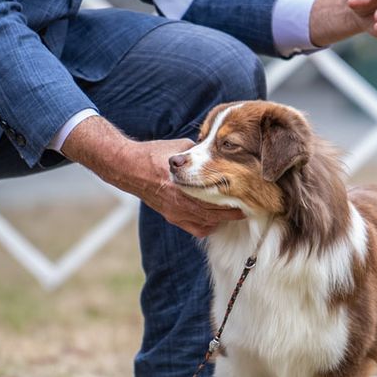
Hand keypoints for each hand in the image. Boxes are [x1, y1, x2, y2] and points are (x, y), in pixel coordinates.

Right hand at [61, 117, 242, 236]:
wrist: (128, 167)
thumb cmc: (155, 153)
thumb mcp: (181, 147)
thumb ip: (200, 152)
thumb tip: (218, 150)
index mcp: (183, 183)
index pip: (215, 195)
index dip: (233, 197)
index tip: (248, 194)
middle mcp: (181, 201)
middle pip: (215, 214)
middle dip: (233, 211)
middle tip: (248, 207)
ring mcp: (176, 212)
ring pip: (207, 223)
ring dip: (222, 219)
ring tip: (235, 213)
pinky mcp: (172, 217)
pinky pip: (196, 228)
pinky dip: (208, 225)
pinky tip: (215, 219)